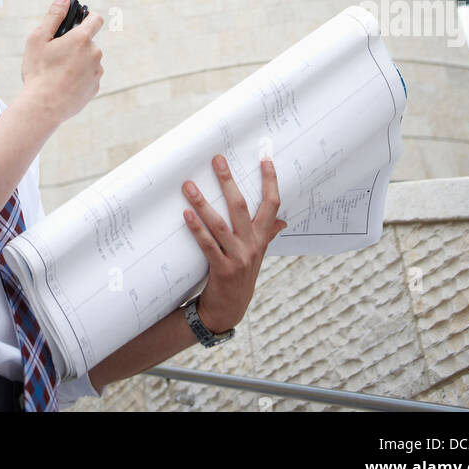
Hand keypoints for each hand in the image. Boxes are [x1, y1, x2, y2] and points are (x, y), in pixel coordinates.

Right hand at [21, 0, 103, 123]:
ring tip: (58, 71)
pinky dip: (79, 77)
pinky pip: (89, 76)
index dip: (87, 16)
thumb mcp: (39, 39)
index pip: (95, 18)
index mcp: (82, 38)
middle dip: (76, 43)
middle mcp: (94, 53)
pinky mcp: (95, 87)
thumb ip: (54, 15)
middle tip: (57, 53)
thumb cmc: (38, 72)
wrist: (43, 107)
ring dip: (78, 61)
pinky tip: (63, 83)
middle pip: (89, 41)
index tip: (78, 21)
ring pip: (89, 59)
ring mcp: (96, 72)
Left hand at [182, 156, 286, 334]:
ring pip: (220, 224)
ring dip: (202, 203)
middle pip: (241, 207)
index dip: (270, 181)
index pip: (272, 205)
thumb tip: (283, 221)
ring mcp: (238, 258)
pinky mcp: (222, 270)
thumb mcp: (258, 255)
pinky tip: (186, 214)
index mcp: (261, 238)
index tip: (265, 158)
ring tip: (189, 186)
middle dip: (228, 181)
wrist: (229, 310)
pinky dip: (196, 229)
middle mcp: (252, 245)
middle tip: (217, 160)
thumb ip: (268, 235)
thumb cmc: (242, 275)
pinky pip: (208, 245)